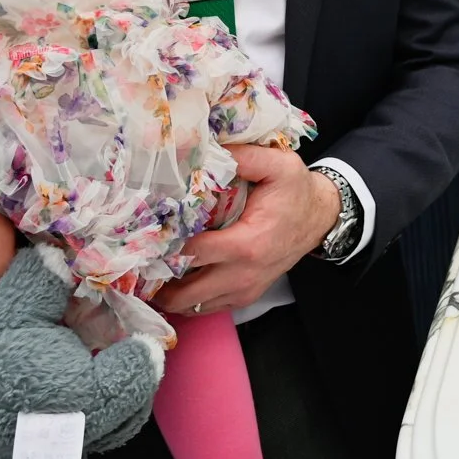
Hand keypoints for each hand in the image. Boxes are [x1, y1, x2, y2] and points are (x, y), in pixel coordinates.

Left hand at [153, 144, 341, 316]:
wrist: (321, 218)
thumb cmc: (297, 192)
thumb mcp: (279, 165)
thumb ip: (244, 157)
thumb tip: (205, 149)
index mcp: (247, 244)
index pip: (192, 253)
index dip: (164, 245)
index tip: (144, 233)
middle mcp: (243, 275)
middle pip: (184, 293)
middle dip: (157, 280)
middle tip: (136, 258)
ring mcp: (244, 291)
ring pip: (192, 306)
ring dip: (169, 292)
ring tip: (150, 270)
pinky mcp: (244, 297)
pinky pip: (206, 308)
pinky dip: (187, 299)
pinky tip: (175, 278)